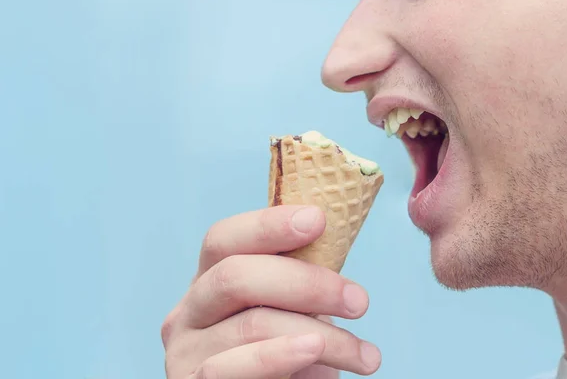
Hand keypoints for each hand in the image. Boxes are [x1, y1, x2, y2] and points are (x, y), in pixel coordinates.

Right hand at [161, 205, 381, 378]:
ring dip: (320, 336)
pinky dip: (280, 357)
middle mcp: (189, 310)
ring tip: (364, 354)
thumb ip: (296, 284)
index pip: (223, 238)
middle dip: (306, 283)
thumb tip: (333, 239)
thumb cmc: (286, 359)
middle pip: (235, 276)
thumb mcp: (289, 314)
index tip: (318, 219)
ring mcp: (184, 350)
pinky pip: (230, 368)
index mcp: (209, 281)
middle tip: (359, 301)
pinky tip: (318, 358)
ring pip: (251, 325)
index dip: (267, 224)